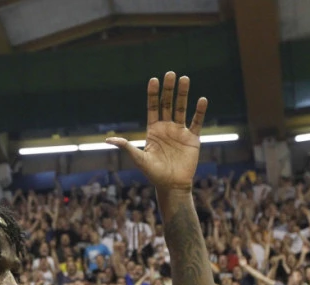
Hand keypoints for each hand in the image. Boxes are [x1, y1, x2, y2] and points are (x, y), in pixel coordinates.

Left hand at [107, 71, 206, 190]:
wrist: (172, 185)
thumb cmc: (154, 173)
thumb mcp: (139, 159)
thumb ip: (126, 146)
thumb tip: (108, 140)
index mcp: (153, 130)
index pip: (152, 107)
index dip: (153, 94)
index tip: (153, 79)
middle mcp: (167, 127)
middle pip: (167, 104)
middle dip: (168, 89)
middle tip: (170, 74)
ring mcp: (180, 131)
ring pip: (182, 108)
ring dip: (184, 94)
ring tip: (185, 79)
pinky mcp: (192, 138)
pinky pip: (196, 122)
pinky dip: (199, 111)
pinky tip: (201, 100)